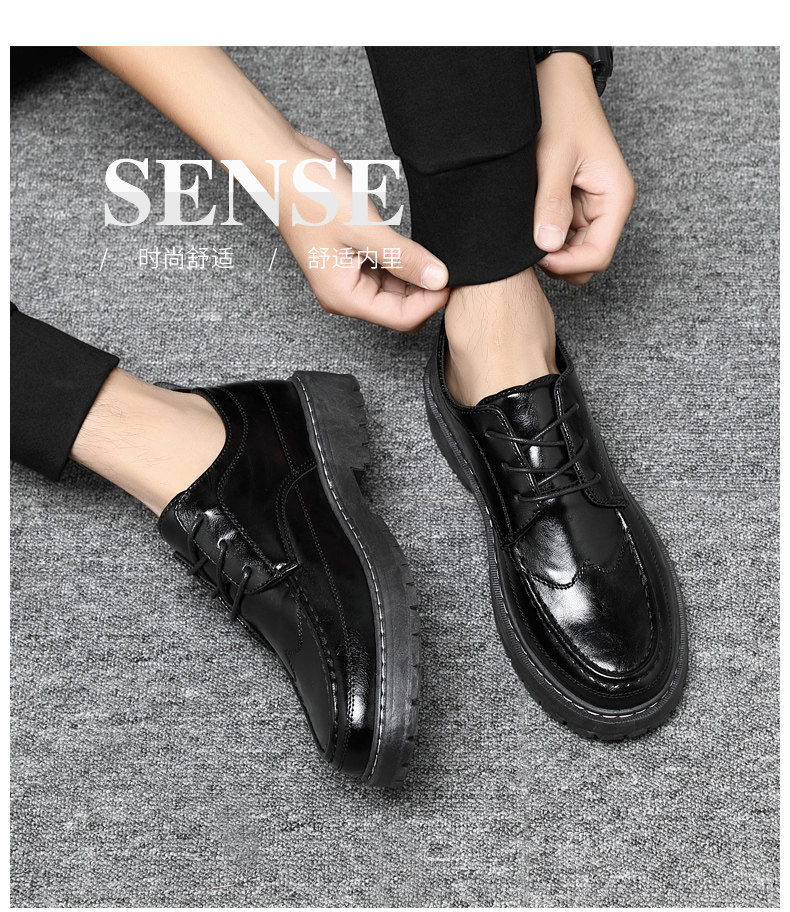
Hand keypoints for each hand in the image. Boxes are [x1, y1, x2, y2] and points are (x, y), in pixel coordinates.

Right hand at [81, 47, 448, 331]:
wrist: (284, 165)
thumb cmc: (310, 196)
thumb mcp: (365, 229)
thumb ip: (405, 258)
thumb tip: (439, 279)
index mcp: (344, 296)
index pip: (400, 318)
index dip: (429, 302)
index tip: (451, 278)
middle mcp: (345, 292)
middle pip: (399, 308)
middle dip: (425, 292)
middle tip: (447, 264)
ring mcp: (349, 275)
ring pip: (395, 290)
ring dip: (416, 276)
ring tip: (432, 253)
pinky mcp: (354, 256)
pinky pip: (387, 270)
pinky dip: (404, 263)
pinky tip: (414, 246)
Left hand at [533, 52, 635, 284]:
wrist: (555, 79)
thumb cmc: (562, 107)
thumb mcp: (555, 156)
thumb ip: (552, 202)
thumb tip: (549, 245)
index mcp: (615, 197)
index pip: (598, 255)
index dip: (567, 264)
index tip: (536, 255)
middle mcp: (606, 206)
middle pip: (586, 259)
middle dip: (558, 261)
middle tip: (525, 247)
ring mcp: (589, 206)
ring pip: (571, 250)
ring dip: (549, 248)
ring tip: (523, 231)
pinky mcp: (571, 202)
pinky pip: (559, 233)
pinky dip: (543, 235)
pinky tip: (525, 223)